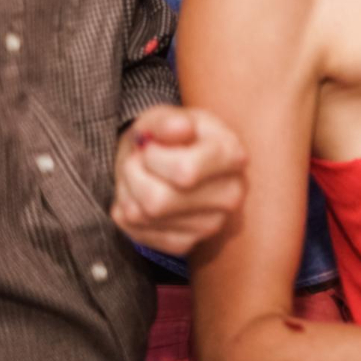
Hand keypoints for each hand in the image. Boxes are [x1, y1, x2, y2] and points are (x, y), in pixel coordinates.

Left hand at [112, 106, 246, 255]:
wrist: (169, 160)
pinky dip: (128, 213)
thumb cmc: (168, 137)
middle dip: (133, 175)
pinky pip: (138, 233)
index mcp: (233, 156)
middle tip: (139, 161)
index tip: (153, 146)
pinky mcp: (188, 243)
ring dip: (127, 192)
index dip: (153, 157)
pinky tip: (141, 197)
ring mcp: (211, 224)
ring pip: (143, 216)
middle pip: (158, 201)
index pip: (185, 172)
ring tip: (140, 177)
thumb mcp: (164, 117)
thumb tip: (181, 129)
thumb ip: (169, 120)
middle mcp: (231, 194)